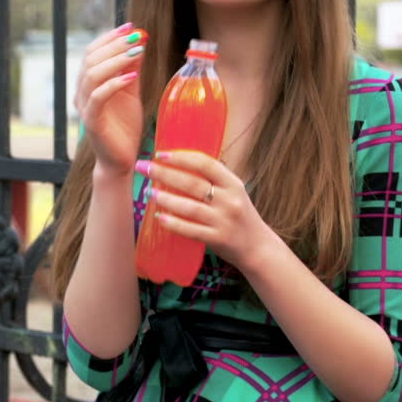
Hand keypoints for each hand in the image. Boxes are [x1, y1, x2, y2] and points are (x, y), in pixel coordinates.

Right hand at [74, 23, 146, 176]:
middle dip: (114, 45)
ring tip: (137, 52)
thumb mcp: (132, 93)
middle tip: (136, 37)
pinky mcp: (92, 121)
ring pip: (92, 75)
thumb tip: (139, 44)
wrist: (122, 159)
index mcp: (89, 84)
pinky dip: (114, 84)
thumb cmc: (125, 127)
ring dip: (116, 60)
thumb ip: (132, 70)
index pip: (93, 52)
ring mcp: (84, 107)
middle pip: (91, 59)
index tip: (131, 27)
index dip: (110, 38)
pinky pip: (98, 97)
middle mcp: (82, 93)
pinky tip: (132, 77)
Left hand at [135, 150, 280, 272]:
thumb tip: (178, 165)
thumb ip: (213, 180)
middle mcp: (230, 200)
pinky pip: (191, 230)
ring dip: (165, 198)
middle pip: (192, 183)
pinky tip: (159, 217)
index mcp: (233, 183)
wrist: (257, 247)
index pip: (205, 164)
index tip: (159, 154)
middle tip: (143, 168)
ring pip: (189, 207)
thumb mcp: (234, 193)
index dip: (181, 157)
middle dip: (164, 173)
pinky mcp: (218, 239)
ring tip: (148, 192)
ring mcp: (224, 220)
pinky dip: (173, 223)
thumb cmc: (239, 216)